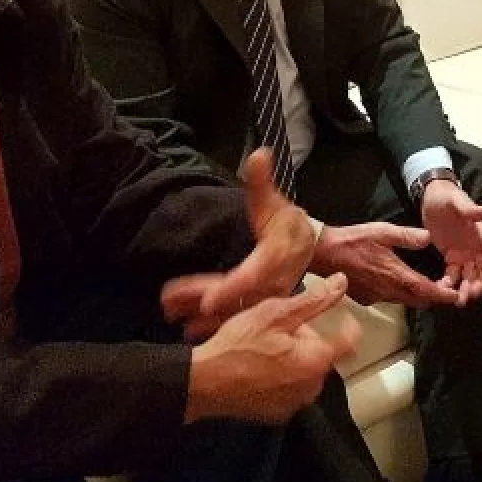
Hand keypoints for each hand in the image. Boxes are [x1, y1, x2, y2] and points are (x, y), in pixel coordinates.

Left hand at [162, 149, 315, 338]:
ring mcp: (265, 297)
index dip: (232, 288)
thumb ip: (261, 181)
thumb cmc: (285, 222)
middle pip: (239, 298)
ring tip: (175, 319)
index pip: (254, 275)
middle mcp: (272, 282)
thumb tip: (257, 154)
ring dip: (205, 317)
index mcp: (275, 256)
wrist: (306, 245)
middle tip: (176, 311)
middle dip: (208, 304)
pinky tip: (188, 327)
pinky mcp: (257, 305)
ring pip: (235, 310)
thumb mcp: (273, 200)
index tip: (209, 299)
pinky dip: (212, 321)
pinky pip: (235, 315)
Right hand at [185, 272, 361, 424]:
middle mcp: (312, 388)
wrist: (203, 383)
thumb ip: (313, 301)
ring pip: (304, 373)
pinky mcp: (277, 415)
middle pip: (322, 355)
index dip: (343, 323)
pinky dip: (279, 379)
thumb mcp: (274, 314)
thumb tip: (341, 282)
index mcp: (316, 361)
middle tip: (277, 330)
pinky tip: (256, 369)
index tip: (328, 316)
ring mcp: (294, 404)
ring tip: (263, 348)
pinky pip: (288, 390)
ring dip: (292, 360)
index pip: (350, 340)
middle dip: (305, 341)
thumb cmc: (238, 345)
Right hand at [310, 221, 460, 307]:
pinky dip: (398, 293)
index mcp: (395, 274)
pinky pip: (388, 299)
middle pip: (417, 300)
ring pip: (403, 301)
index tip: (456, 298)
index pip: (425, 290)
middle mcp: (387, 290)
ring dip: (415, 295)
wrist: (324, 253)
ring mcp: (376, 297)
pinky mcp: (366, 298)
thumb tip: (428, 238)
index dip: (442, 295)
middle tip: (444, 290)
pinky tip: (396, 282)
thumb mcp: (383, 231)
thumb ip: (408, 236)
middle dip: (432, 297)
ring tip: (425, 286)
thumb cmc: (353, 240)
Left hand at [419, 180, 481, 306]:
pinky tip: (442, 289)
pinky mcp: (451, 258)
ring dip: (467, 288)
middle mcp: (476, 247)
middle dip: (480, 284)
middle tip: (470, 294)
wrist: (430, 198)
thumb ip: (469, 209)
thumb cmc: (446, 197)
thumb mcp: (456, 200)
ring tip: (459, 301)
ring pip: (470, 276)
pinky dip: (450, 283)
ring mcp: (464, 254)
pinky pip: (453, 275)